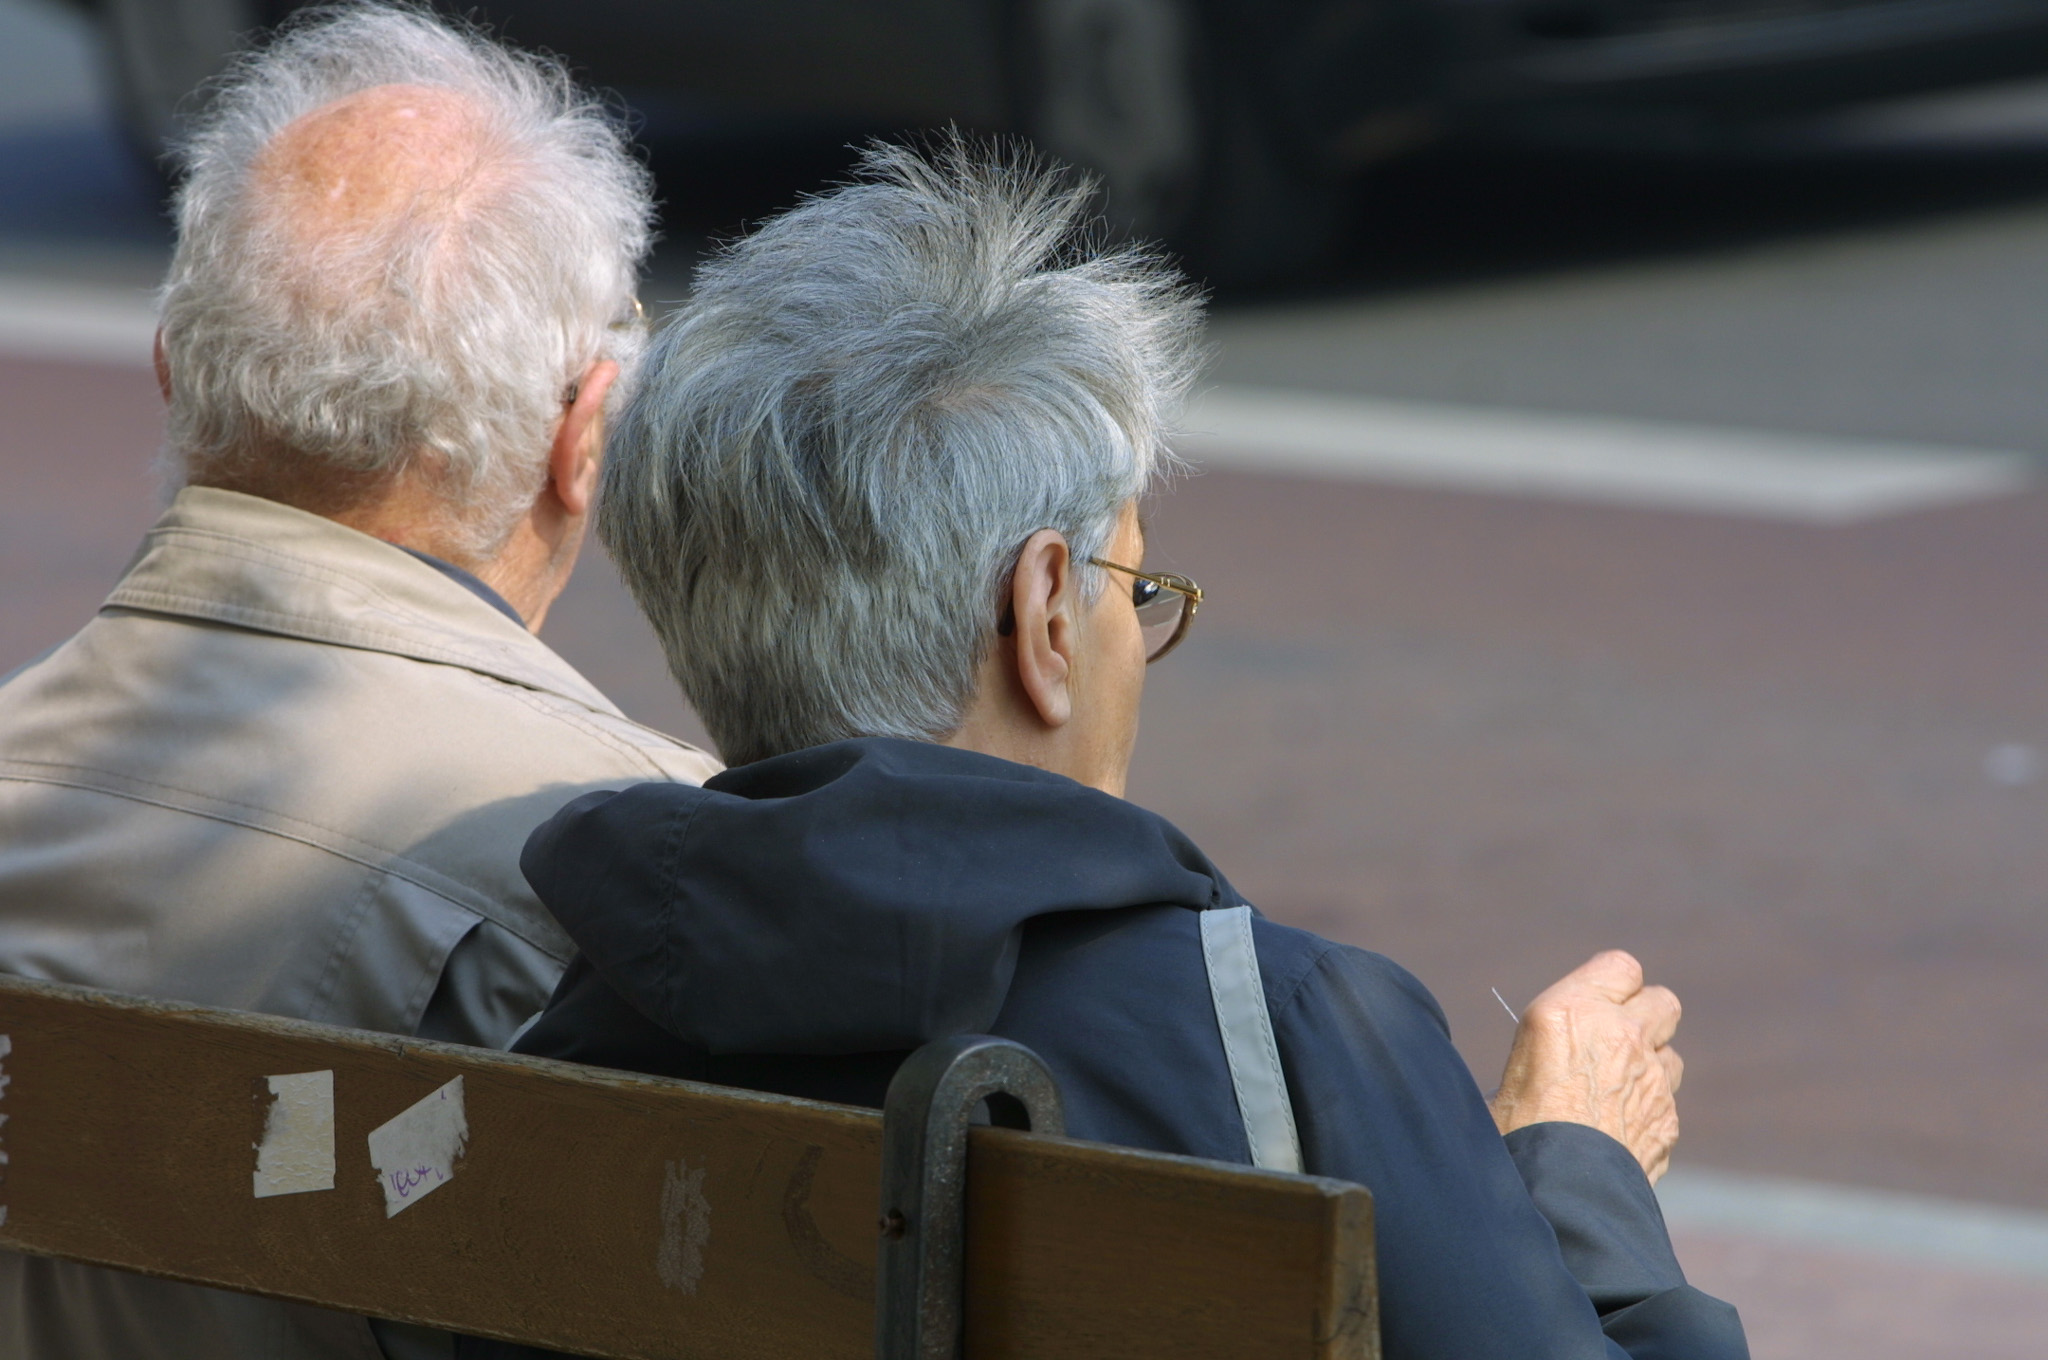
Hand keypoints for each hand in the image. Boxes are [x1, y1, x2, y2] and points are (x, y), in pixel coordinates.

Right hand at [1488, 950, 1684, 1183]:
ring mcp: (1653, 1078)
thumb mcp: (1511, 1071)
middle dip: (1646, 1017)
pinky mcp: (1667, 1119)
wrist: (1557, 1192)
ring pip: (1670, 1055)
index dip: (1612, 984)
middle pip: (1663, 1002)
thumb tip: (1547, 1060)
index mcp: (1571, 1011)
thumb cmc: (1513, 1131)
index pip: (1622, 966)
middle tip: (1615, 1041)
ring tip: (1613, 1090)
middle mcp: (1621, 1035)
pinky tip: (1619, 1131)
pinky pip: (1667, 1103)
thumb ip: (1543, 1050)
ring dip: (1650, 1065)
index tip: (1595, 1003)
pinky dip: (1648, 1111)